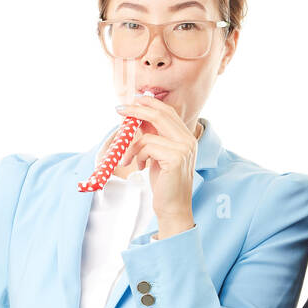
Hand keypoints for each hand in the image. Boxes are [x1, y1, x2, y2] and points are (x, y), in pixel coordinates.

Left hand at [116, 95, 197, 233]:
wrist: (173, 206)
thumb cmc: (164, 182)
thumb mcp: (157, 155)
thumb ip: (152, 136)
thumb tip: (137, 117)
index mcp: (186, 137)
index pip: (168, 111)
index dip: (149, 103)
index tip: (131, 101)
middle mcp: (188, 140)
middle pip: (160, 114)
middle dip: (136, 110)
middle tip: (118, 109)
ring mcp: (184, 148)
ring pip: (148, 135)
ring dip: (131, 146)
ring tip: (127, 159)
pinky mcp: (176, 158)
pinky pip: (147, 147)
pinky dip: (136, 156)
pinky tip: (139, 167)